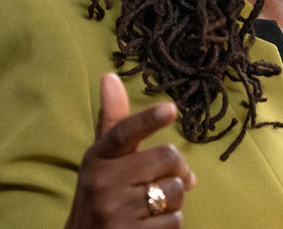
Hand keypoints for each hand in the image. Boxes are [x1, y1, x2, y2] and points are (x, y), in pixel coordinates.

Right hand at [64, 73, 195, 227]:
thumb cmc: (102, 193)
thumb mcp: (103, 159)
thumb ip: (114, 121)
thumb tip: (109, 76)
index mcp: (98, 158)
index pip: (123, 132)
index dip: (148, 119)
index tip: (170, 108)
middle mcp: (101, 183)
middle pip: (169, 157)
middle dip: (177, 170)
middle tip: (162, 180)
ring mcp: (114, 212)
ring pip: (176, 190)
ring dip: (174, 200)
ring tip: (151, 207)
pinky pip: (175, 220)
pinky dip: (170, 223)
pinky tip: (149, 226)